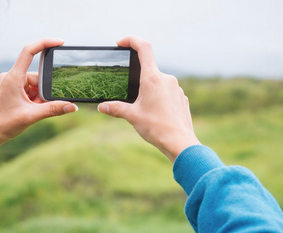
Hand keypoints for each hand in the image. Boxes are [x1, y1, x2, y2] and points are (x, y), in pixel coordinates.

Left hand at [0, 38, 77, 165]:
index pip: (29, 51)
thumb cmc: (3, 125)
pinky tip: (31, 111)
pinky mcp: (11, 90)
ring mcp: (10, 83)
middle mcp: (11, 77)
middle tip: (41, 106)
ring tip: (33, 112)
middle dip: (44, 92)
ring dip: (39, 98)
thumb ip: (54, 110)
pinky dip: (34, 100)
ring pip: (34, 86)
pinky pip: (28, 91)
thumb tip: (73, 106)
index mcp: (13, 77)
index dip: (45, 43)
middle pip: (37, 76)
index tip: (60, 42)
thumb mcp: (32, 116)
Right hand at [97, 36, 200, 162]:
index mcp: (152, 78)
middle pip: (148, 70)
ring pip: (158, 83)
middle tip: (131, 97)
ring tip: (144, 110)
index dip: (131, 40)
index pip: (143, 48)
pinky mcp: (181, 97)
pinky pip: (167, 92)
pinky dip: (158, 98)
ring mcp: (176, 88)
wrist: (180, 142)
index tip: (121, 43)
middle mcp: (166, 78)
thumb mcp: (132, 116)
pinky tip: (156, 114)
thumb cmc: (156, 128)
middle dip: (137, 80)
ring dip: (148, 91)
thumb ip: (115, 108)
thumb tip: (102, 106)